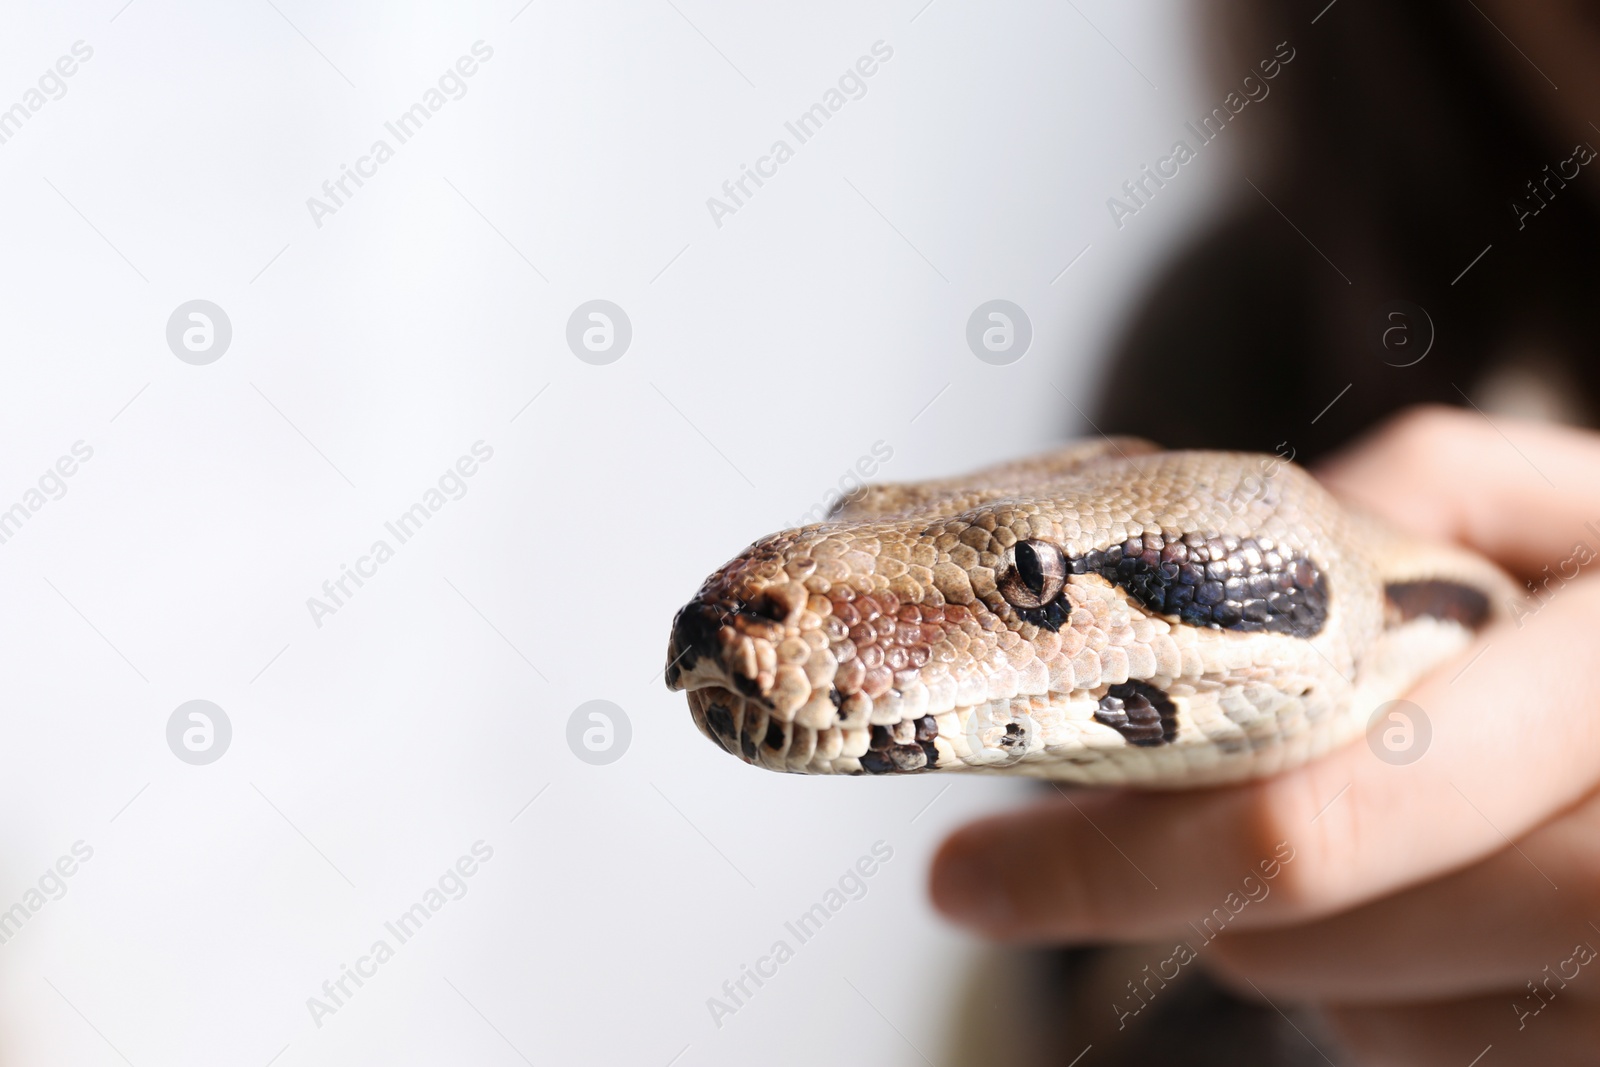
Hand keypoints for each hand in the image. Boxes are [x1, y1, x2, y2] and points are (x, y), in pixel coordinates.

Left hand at [929, 406, 1599, 1064]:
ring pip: (1370, 1016)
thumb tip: (1254, 551)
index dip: (1116, 858)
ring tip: (1311, 847)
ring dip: (1294, 942)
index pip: (1316, 817)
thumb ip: (1437, 496)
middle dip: (1180, 890)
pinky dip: (1389, 998)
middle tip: (1069, 858)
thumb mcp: (1593, 507)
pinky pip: (1450, 1059)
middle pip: (1318, 938)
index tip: (963, 872)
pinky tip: (1423, 912)